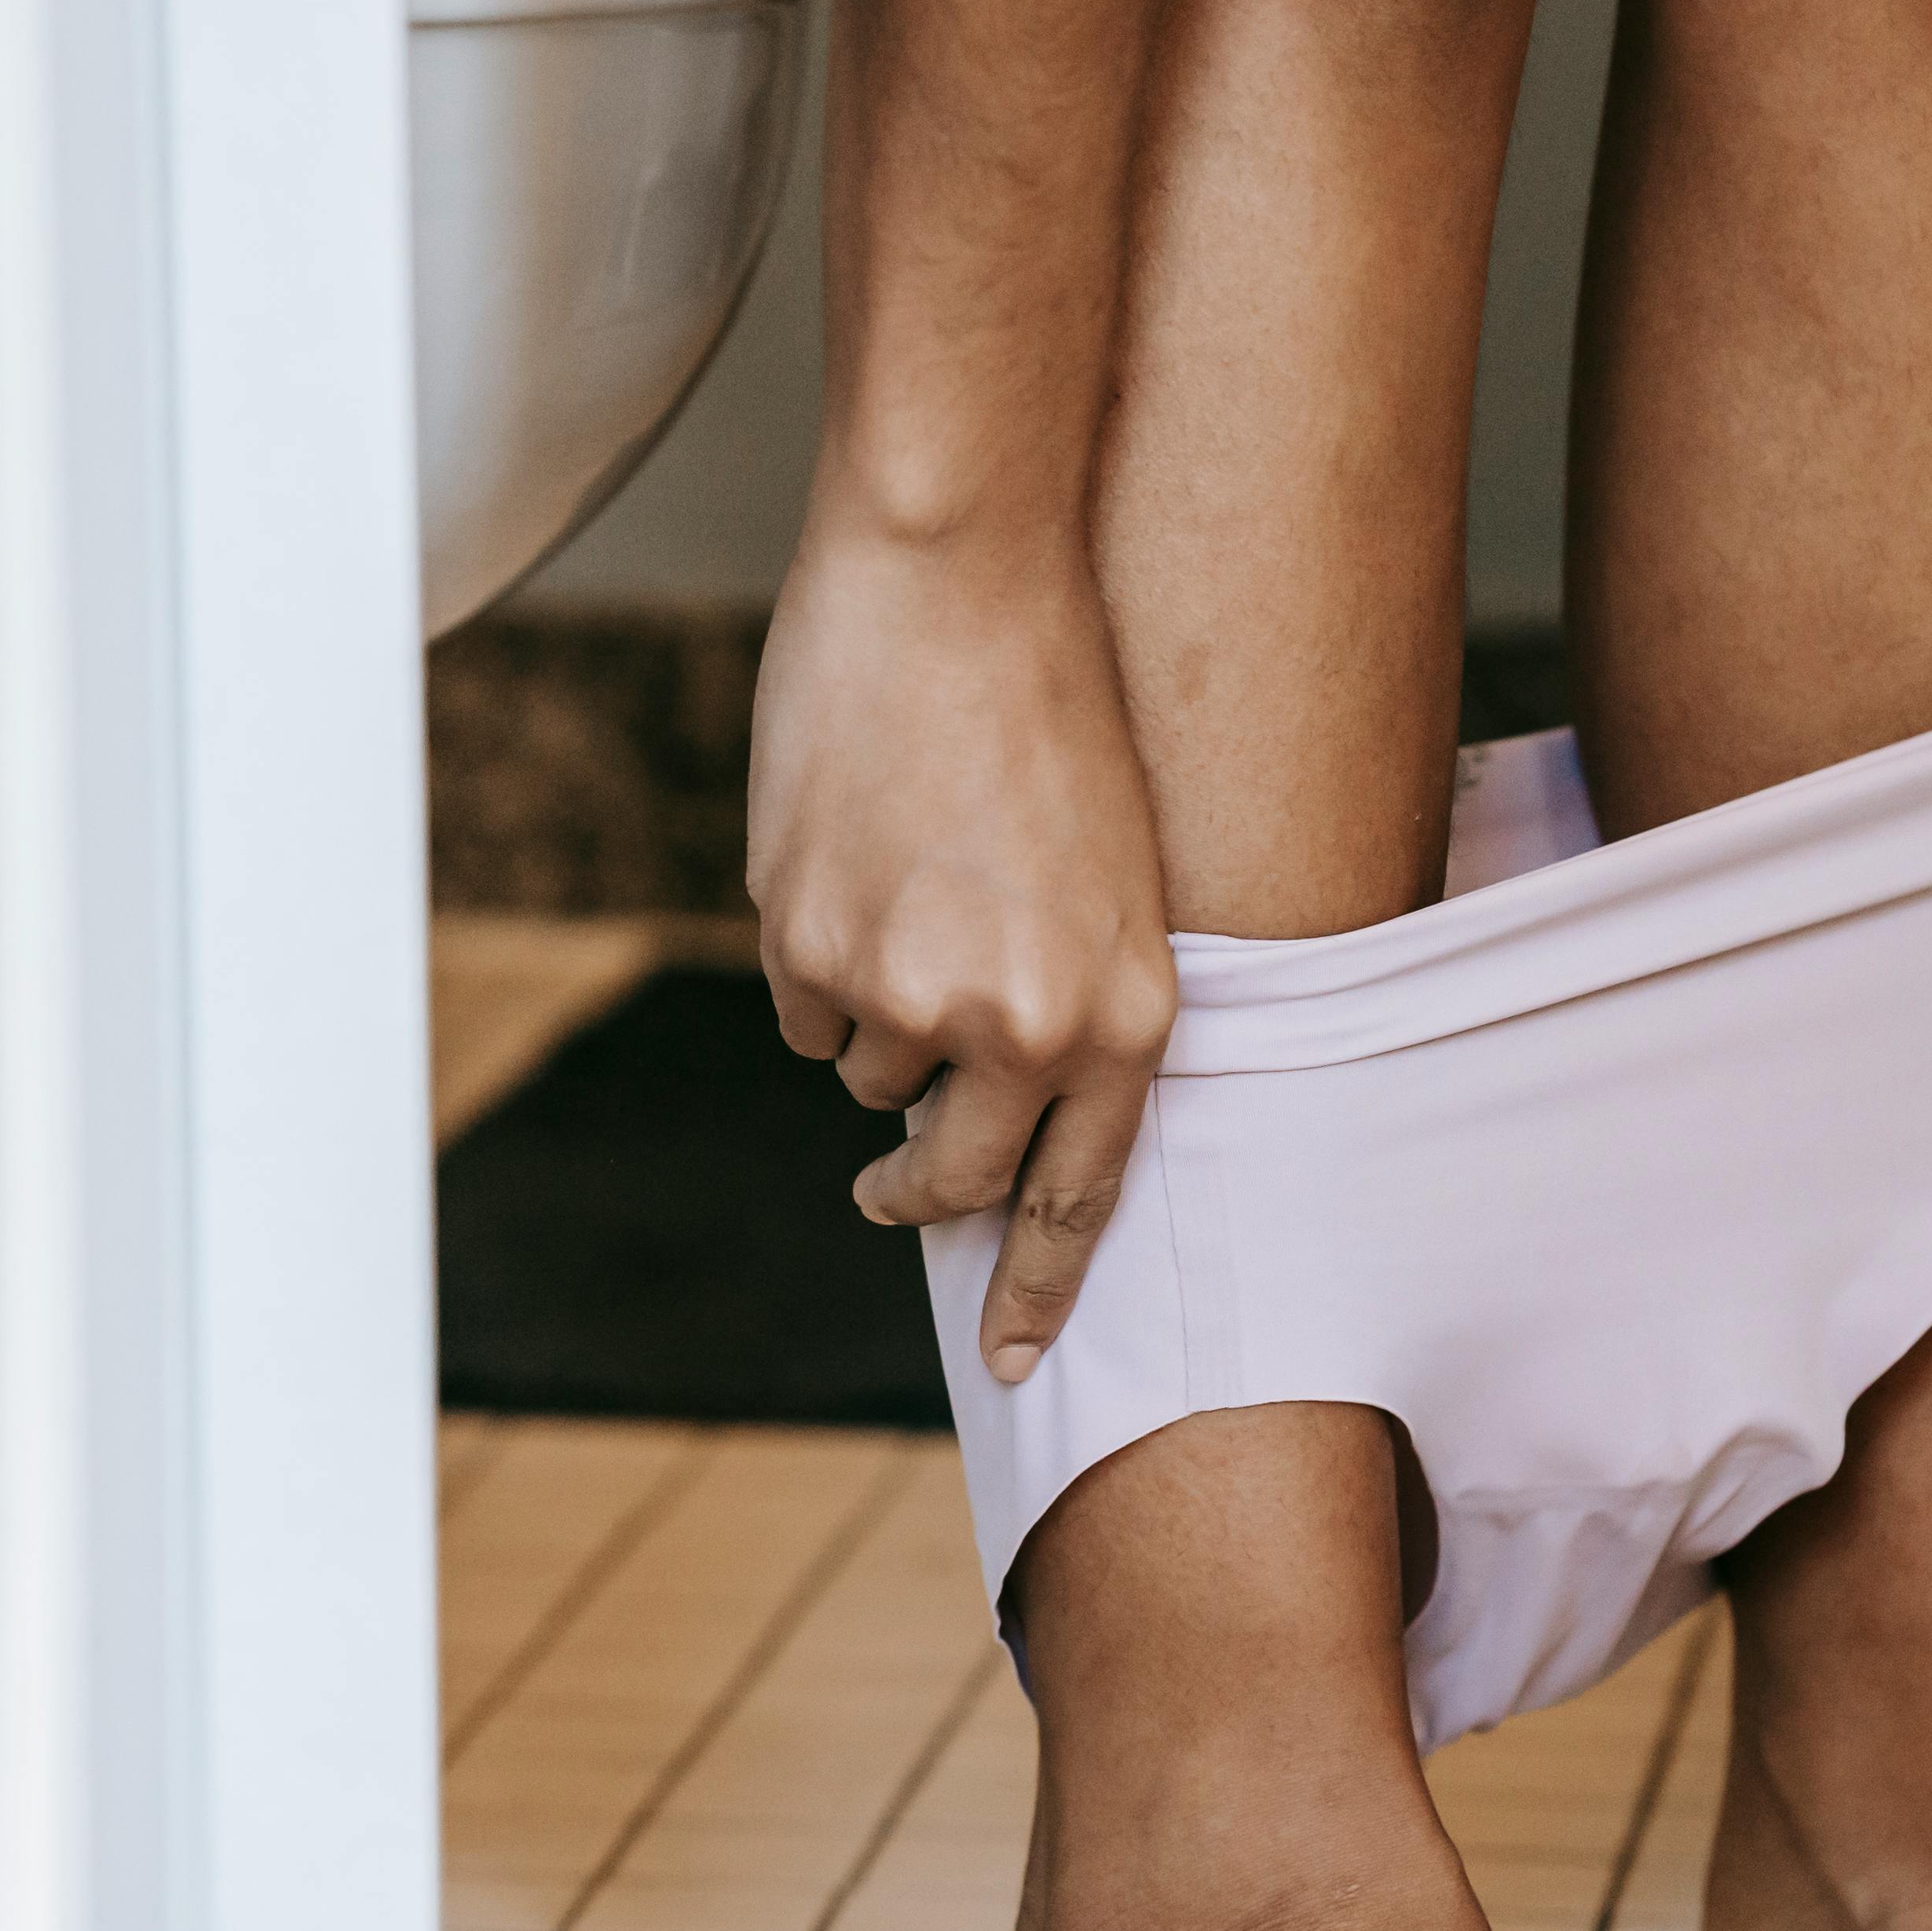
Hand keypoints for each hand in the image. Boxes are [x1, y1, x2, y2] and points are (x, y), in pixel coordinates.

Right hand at [746, 526, 1176, 1382]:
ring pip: (869, 1077)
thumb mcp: (1110, 878)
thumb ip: (1067, 1006)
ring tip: (907, 894)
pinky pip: (803, 1012)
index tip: (1007, 1357)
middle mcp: (1026, 1026)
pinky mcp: (811, 946)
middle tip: (886, 1197)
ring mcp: (910, 995)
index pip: (1080, 1201)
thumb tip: (983, 1110)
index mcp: (1128, 1014)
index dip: (1035, 1288)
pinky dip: (817, 963)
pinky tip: (852, 864)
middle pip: (952, 1180)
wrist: (959, 572)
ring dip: (877, 1020)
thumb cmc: (1049, 705)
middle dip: (914, 1198)